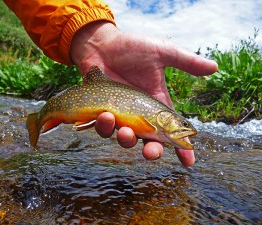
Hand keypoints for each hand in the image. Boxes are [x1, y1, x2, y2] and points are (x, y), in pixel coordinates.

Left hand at [70, 21, 217, 166]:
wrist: (101, 44)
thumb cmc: (131, 47)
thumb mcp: (162, 52)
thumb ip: (186, 62)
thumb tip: (214, 67)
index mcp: (157, 103)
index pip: (174, 129)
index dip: (182, 147)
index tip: (189, 162)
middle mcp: (140, 114)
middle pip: (150, 141)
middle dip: (153, 151)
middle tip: (151, 152)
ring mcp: (121, 115)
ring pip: (126, 139)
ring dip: (127, 139)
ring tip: (124, 129)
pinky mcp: (102, 113)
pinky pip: (104, 128)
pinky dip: (104, 126)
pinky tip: (104, 114)